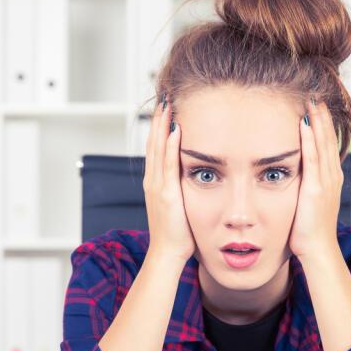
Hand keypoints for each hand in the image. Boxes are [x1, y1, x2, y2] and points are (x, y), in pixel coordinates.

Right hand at [143, 95, 194, 264]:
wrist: (167, 254)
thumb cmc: (177, 234)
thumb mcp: (179, 204)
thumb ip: (183, 188)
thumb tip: (197, 175)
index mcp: (156, 182)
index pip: (156, 147)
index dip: (159, 126)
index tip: (166, 107)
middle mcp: (153, 180)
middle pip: (153, 141)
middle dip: (158, 118)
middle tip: (165, 96)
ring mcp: (157, 186)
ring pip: (157, 148)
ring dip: (162, 125)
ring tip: (168, 104)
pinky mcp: (166, 194)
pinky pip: (168, 164)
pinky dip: (169, 146)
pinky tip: (174, 129)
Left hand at [289, 96, 342, 261]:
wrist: (318, 249)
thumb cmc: (309, 231)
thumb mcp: (309, 203)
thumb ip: (305, 186)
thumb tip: (295, 176)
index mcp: (331, 178)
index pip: (328, 144)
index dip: (323, 124)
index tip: (316, 106)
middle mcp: (332, 176)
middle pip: (328, 138)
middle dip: (322, 115)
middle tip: (315, 94)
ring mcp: (326, 181)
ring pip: (322, 143)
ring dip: (317, 120)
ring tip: (312, 100)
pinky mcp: (316, 188)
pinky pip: (312, 158)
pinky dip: (309, 139)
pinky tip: (303, 124)